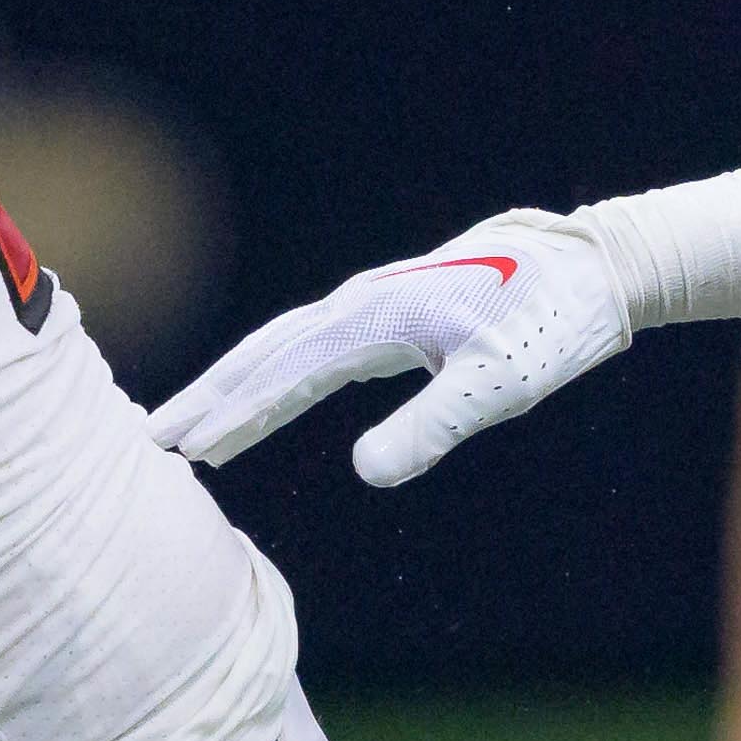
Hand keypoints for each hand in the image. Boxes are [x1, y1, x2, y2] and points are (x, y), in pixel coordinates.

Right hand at [153, 212, 638, 485]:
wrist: (589, 266)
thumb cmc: (549, 327)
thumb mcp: (498, 386)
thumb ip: (432, 428)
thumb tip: (363, 474)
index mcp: (373, 321)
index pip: (283, 376)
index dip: (233, 416)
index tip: (184, 451)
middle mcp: (359, 305)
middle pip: (262, 355)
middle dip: (207, 397)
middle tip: (151, 439)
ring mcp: (371, 305)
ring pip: (282, 348)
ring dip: (233, 386)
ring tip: (189, 428)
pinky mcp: (390, 314)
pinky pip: (313, 347)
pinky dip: (276, 375)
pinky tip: (264, 400)